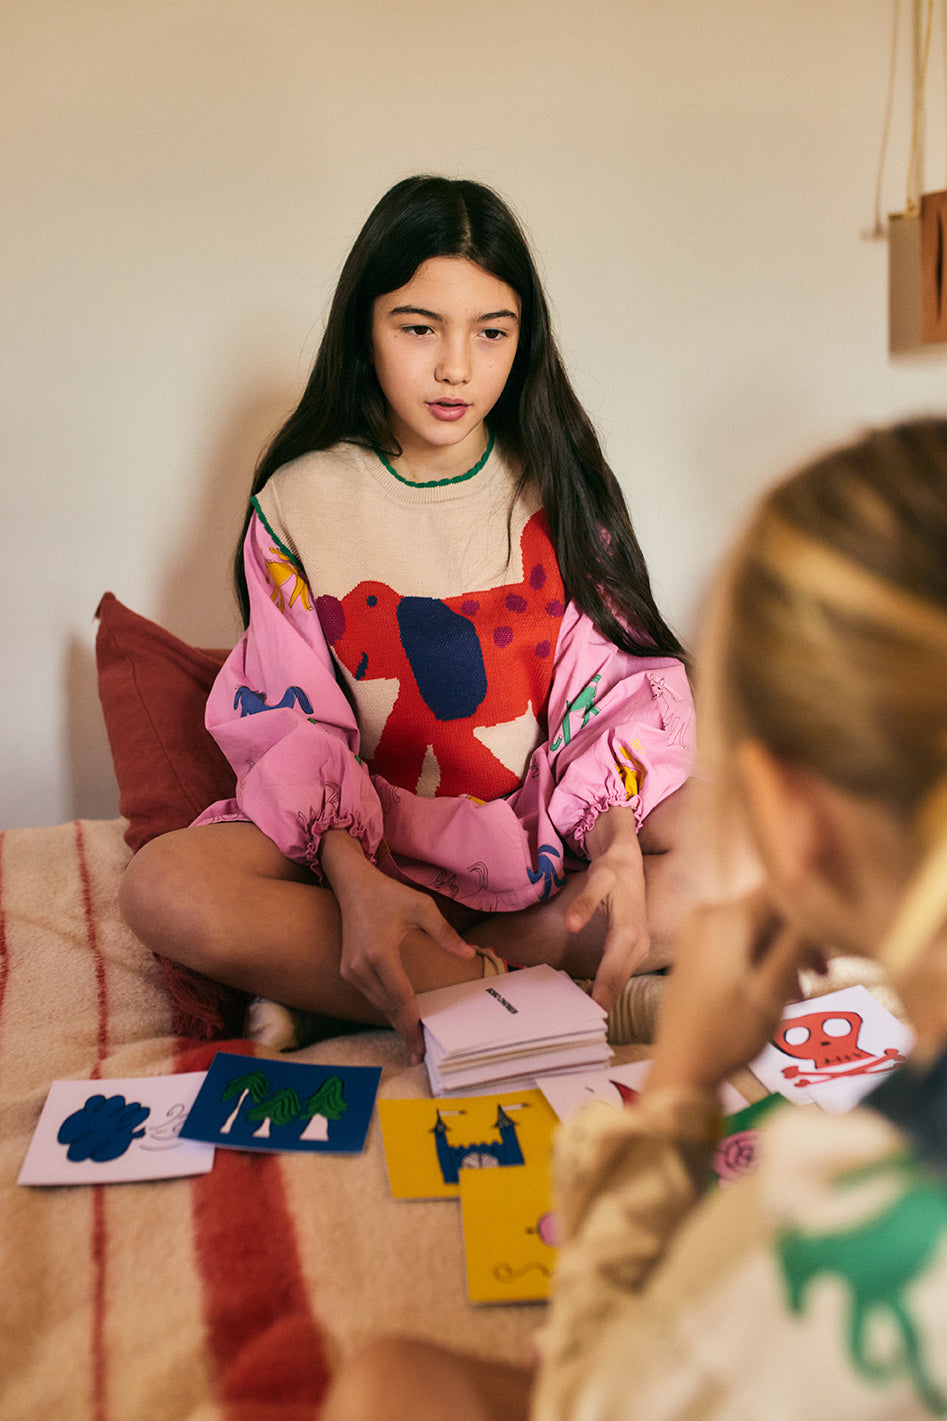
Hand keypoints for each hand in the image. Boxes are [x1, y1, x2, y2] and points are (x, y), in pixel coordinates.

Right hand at [320, 832, 475, 1062]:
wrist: (351, 884)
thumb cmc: (387, 894)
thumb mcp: (421, 907)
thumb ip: (445, 933)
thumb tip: (469, 955)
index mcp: (380, 954)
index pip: (401, 999)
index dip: (412, 1026)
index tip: (421, 1048)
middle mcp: (360, 967)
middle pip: (388, 1008)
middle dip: (405, 1030)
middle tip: (421, 1053)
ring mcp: (350, 970)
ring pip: (378, 1004)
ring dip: (395, 1020)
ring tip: (414, 1038)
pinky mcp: (347, 970)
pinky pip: (371, 995)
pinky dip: (386, 1007)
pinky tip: (399, 1015)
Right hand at [565, 807, 651, 1011]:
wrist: (623, 847)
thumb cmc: (620, 897)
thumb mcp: (621, 932)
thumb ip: (610, 960)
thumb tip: (593, 997)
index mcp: (637, 943)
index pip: (622, 977)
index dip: (610, 998)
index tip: (598, 1022)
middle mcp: (636, 927)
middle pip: (623, 964)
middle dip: (610, 991)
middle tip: (596, 1015)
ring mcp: (625, 902)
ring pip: (618, 938)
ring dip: (606, 963)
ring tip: (594, 988)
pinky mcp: (608, 878)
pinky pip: (593, 897)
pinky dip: (583, 910)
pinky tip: (571, 924)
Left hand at [643, 892, 826, 1096]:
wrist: (682, 1066)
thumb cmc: (729, 1033)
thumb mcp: (773, 990)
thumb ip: (797, 944)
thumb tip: (819, 909)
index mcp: (727, 917)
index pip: (784, 892)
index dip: (813, 915)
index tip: (831, 952)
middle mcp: (707, 913)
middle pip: (769, 910)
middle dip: (797, 939)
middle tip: (820, 977)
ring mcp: (696, 930)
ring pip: (756, 927)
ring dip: (780, 952)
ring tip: (796, 993)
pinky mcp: (693, 948)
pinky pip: (737, 939)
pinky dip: (759, 958)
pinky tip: (770, 989)